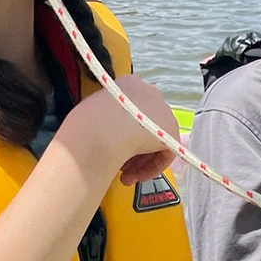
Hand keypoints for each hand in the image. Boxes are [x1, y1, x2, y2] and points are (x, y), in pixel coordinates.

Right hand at [64, 74, 178, 183]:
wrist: (102, 130)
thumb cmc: (88, 121)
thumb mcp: (90, 112)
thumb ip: (104, 117)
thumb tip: (104, 132)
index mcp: (129, 84)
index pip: (131, 109)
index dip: (122, 132)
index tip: (111, 146)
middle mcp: (150, 93)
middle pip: (145, 125)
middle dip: (132, 148)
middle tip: (119, 165)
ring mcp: (164, 111)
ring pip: (154, 140)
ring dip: (140, 160)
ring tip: (125, 176)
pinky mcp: (172, 131)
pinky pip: (164, 153)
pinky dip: (150, 167)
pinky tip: (134, 176)